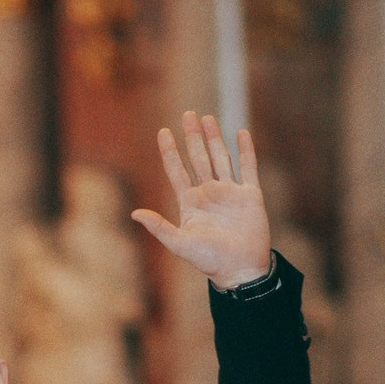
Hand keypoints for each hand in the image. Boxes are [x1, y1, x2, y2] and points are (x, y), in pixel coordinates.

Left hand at [132, 112, 272, 291]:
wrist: (240, 269)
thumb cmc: (209, 260)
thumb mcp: (180, 243)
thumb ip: (159, 227)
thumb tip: (134, 213)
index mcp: (190, 202)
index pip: (177, 170)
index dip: (170, 151)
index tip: (163, 131)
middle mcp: (209, 193)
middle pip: (199, 158)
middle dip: (193, 136)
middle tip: (188, 114)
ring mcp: (230, 192)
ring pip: (221, 157)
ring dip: (214, 138)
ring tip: (207, 118)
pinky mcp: (250, 195)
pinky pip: (247, 167)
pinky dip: (245, 150)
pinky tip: (241, 133)